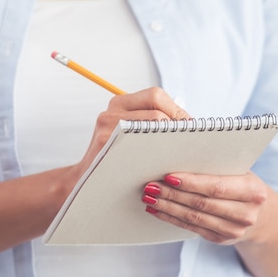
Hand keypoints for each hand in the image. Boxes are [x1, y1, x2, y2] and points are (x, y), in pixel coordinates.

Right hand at [72, 87, 189, 179]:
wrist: (86, 181)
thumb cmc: (116, 158)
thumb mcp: (129, 133)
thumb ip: (150, 122)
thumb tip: (189, 122)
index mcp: (120, 103)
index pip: (156, 95)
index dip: (177, 110)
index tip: (191, 127)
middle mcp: (112, 110)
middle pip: (157, 108)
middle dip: (177, 124)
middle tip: (189, 140)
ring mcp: (108, 126)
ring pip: (153, 123)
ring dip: (172, 139)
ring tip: (180, 152)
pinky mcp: (107, 144)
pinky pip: (143, 144)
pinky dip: (159, 151)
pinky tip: (164, 162)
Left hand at [141, 171, 268, 245]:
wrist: (262, 214)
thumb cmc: (243, 182)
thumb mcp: (239, 170)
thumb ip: (216, 164)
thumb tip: (180, 150)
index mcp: (252, 190)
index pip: (216, 186)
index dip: (191, 183)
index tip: (168, 177)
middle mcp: (246, 213)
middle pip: (201, 203)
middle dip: (172, 194)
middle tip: (150, 186)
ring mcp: (234, 230)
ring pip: (194, 218)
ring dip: (167, 207)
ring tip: (149, 197)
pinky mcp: (220, 239)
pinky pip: (191, 228)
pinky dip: (171, 218)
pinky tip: (157, 210)